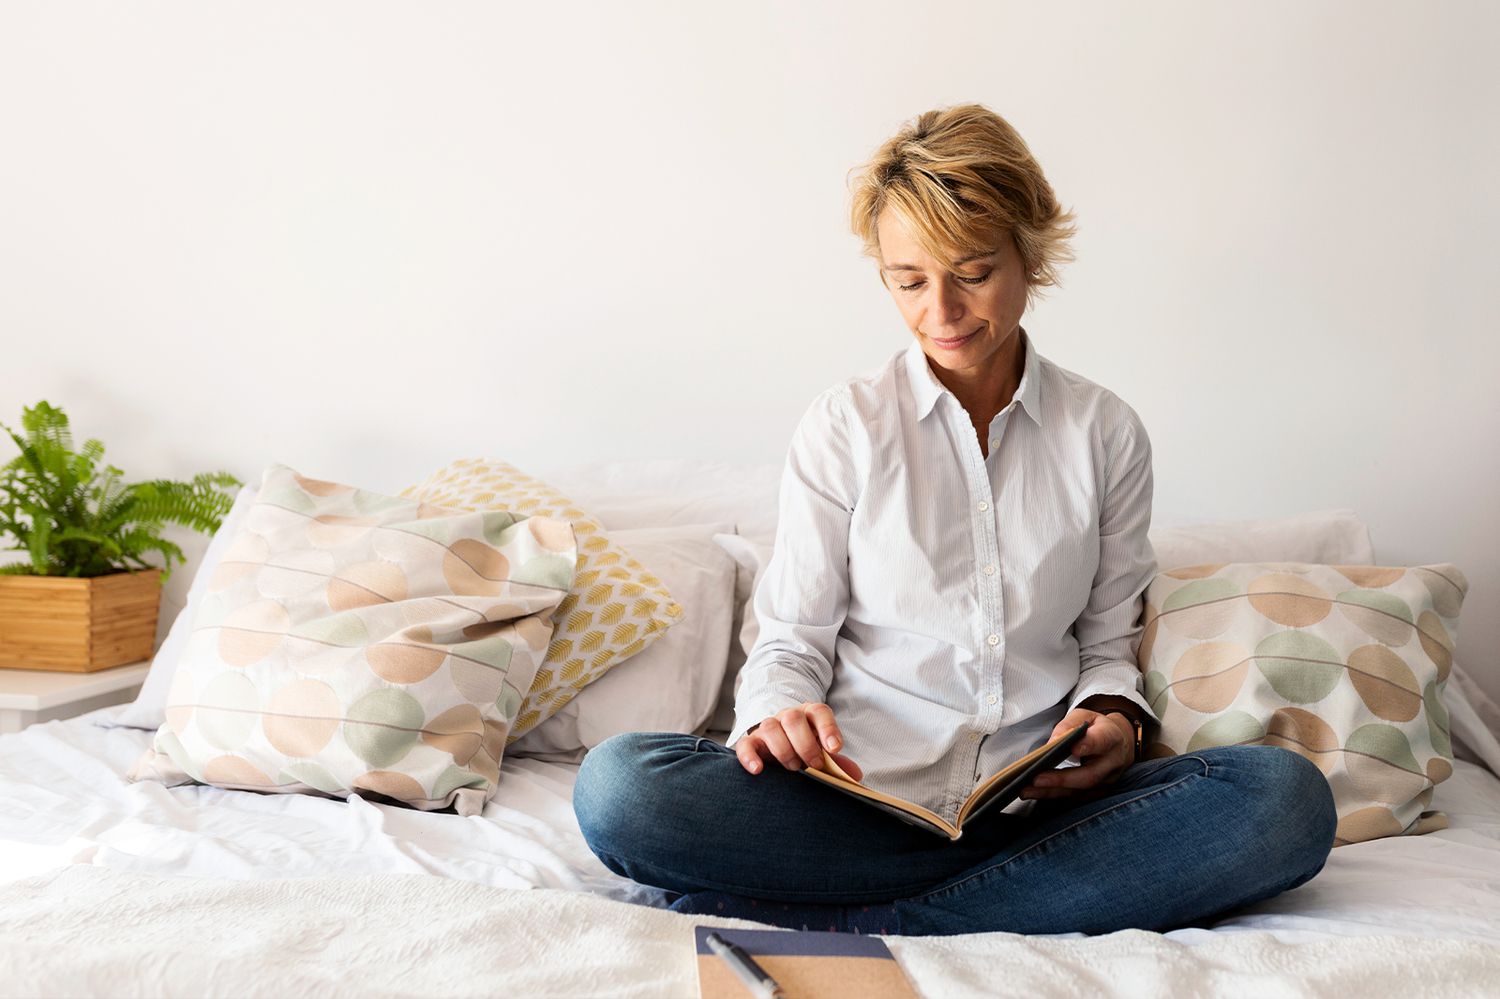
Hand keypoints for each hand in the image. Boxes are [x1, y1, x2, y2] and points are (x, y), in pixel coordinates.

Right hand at [734, 702, 863, 780]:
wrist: (781, 745)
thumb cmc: (807, 750)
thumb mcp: (823, 753)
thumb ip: (838, 763)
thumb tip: (854, 775)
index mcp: (809, 716)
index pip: (820, 712)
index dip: (828, 728)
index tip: (834, 748)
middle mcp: (788, 717)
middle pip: (793, 719)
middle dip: (806, 743)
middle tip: (814, 764)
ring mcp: (768, 727)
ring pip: (770, 727)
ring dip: (783, 750)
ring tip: (792, 768)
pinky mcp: (751, 742)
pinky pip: (745, 744)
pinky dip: (749, 757)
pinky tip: (758, 770)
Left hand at [1018, 708, 1133, 800]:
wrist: (1118, 744)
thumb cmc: (1097, 728)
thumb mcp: (1084, 716)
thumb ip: (1069, 725)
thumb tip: (1052, 743)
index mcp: (1111, 738)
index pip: (1102, 742)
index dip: (1089, 746)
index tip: (1073, 749)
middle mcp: (1112, 763)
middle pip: (1089, 775)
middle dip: (1061, 779)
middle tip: (1036, 778)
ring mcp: (1106, 782)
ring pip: (1080, 791)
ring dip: (1051, 792)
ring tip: (1026, 789)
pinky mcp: (1097, 793)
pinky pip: (1074, 798)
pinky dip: (1053, 796)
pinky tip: (1034, 793)